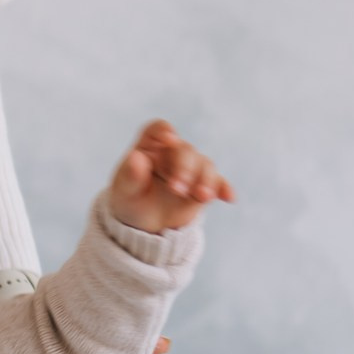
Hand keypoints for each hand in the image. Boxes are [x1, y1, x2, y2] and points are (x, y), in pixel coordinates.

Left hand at [109, 120, 234, 235]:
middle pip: (185, 150)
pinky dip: (223, 188)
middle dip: (185, 168)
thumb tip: (136, 158)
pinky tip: (229, 197)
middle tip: (177, 189)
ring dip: (205, 179)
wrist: (144, 223)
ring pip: (205, 164)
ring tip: (202, 196)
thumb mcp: (124, 190)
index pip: (158, 129)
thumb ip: (130, 174)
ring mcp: (191, 168)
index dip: (164, 131)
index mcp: (150, 146)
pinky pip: (217, 183)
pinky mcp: (204, 185)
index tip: (169, 139)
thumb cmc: (130, 199)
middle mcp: (173, 152)